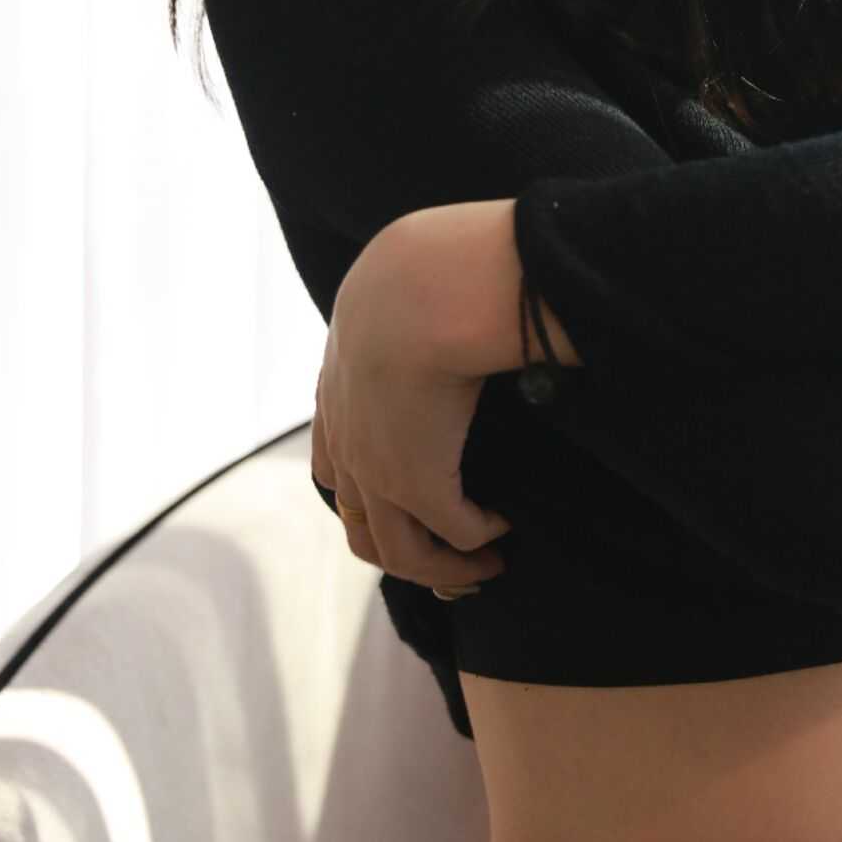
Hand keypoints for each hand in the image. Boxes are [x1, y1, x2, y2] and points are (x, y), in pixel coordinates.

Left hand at [310, 225, 514, 594]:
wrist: (423, 290)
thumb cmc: (425, 274)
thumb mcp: (398, 292)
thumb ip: (411, 312)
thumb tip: (448, 302)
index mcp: (335, 399)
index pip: (336, 475)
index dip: (371, 503)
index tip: (417, 511)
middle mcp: (347, 446)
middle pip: (363, 532)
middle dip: (412, 557)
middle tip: (456, 560)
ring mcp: (378, 473)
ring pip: (401, 555)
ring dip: (448, 568)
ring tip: (487, 562)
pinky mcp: (419, 485)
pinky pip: (456, 535)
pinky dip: (482, 537)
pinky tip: (506, 520)